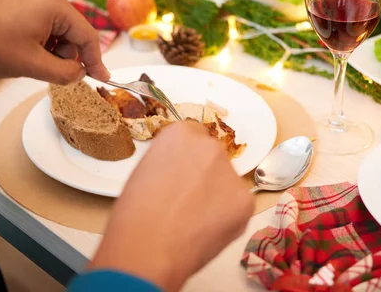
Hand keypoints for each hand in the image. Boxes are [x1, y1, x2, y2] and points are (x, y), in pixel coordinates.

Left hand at [0, 0, 109, 83]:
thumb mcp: (32, 65)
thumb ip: (64, 72)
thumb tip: (80, 73)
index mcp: (56, 5)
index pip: (87, 37)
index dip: (97, 61)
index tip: (103, 79)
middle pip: (70, 31)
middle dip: (66, 55)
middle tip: (52, 74)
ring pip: (53, 27)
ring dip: (49, 48)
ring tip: (28, 61)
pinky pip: (37, 20)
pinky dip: (36, 38)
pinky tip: (19, 49)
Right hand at [89, 121, 254, 291]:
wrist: (148, 246)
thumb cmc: (134, 213)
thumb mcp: (145, 171)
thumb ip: (169, 163)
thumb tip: (180, 175)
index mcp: (181, 133)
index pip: (193, 138)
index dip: (186, 161)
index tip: (180, 177)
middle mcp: (210, 146)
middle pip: (212, 158)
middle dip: (204, 176)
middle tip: (187, 201)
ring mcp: (231, 172)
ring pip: (227, 183)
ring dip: (216, 197)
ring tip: (194, 221)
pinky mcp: (246, 200)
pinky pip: (238, 207)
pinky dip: (226, 219)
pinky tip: (205, 230)